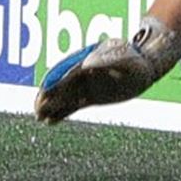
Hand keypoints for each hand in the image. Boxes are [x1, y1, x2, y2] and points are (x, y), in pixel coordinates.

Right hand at [34, 16, 180, 123]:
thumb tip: (85, 65)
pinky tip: (50, 121)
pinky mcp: (91, 97)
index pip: (66, 74)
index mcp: (87, 61)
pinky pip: (73, 106)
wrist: (144, 67)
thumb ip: (104, 61)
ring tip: (39, 117)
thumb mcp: (122, 58)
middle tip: (36, 109)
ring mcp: (86, 86)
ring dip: (52, 106)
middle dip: (48, 97)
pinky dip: (62, 112)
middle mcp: (83, 74)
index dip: (54, 83)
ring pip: (64, 97)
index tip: (44, 93)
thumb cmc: (134, 59)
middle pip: (61, 86)